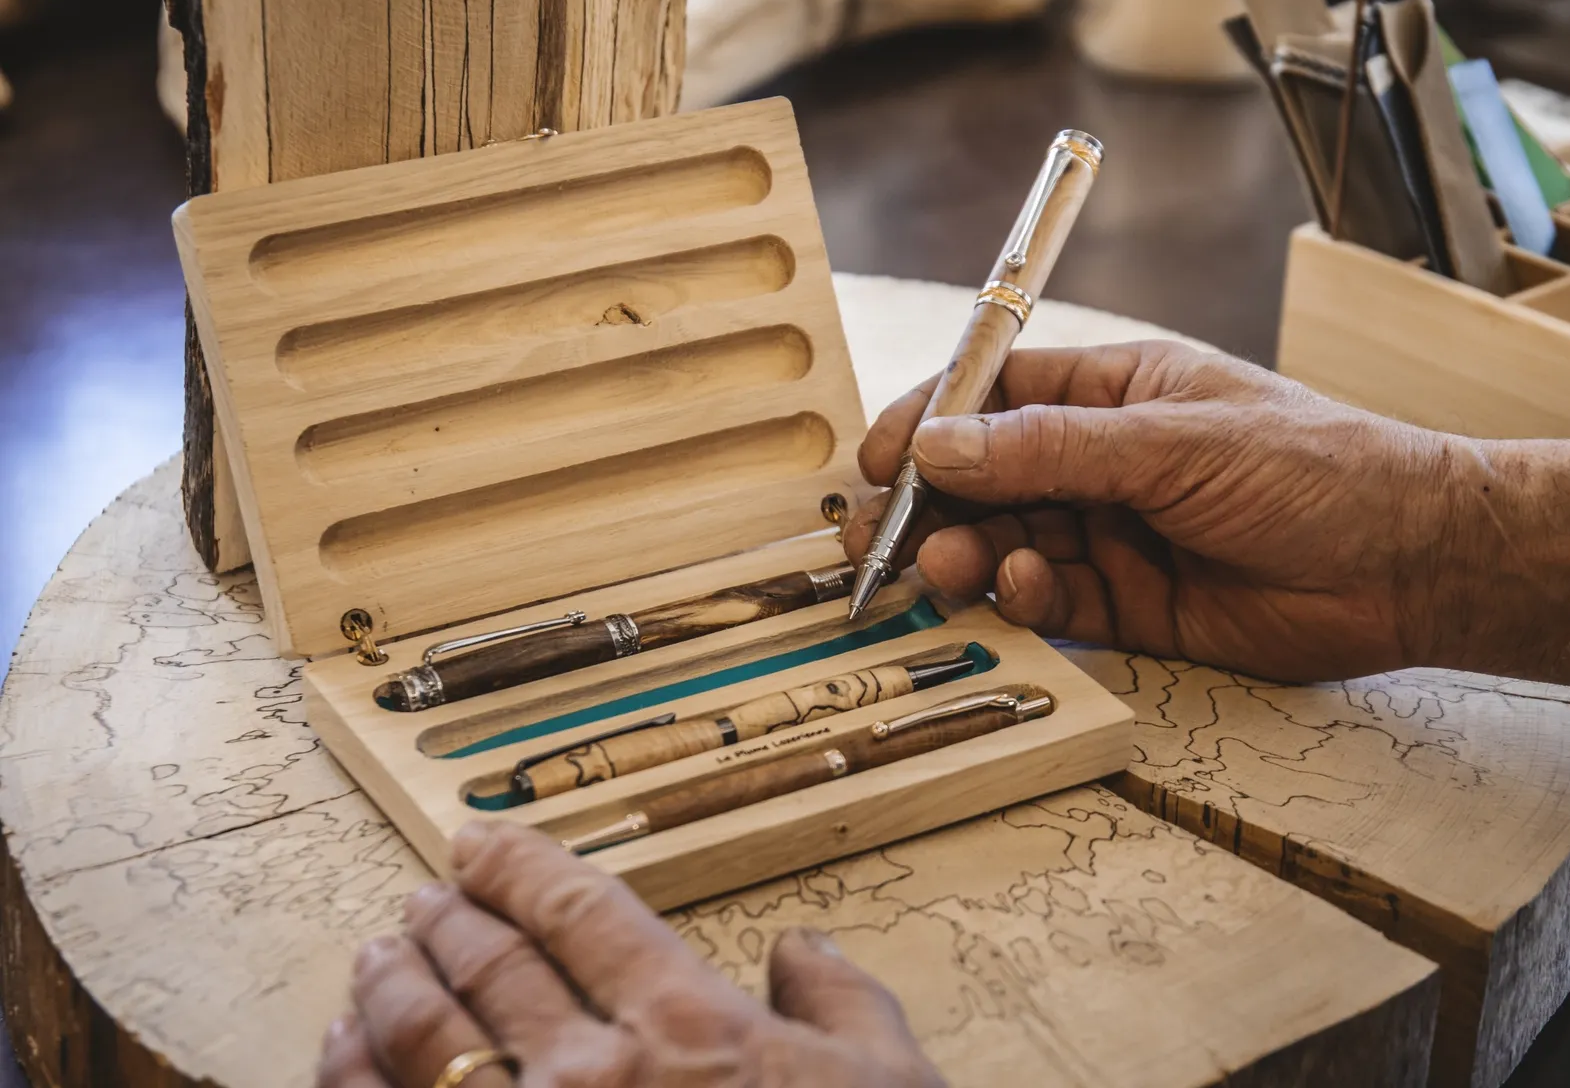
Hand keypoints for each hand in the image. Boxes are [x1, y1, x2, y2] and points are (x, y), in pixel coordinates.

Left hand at [318, 821, 942, 1087]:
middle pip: (492, 964)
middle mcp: (592, 1076)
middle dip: (449, 918)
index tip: (482, 841)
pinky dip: (351, 1073)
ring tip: (377, 954)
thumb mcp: (890, 1086)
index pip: (580, 910)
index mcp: (688, 1027)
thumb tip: (799, 953)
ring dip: (391, 982)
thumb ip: (843, 1006)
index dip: (520, 865)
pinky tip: (343, 1046)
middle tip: (427, 895)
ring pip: (424, 1035)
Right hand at [846, 341, 1467, 683]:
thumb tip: (939, 445)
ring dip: (967, 555)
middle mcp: (1106, 462)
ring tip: (945, 567)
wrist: (1409, 567)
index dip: (931, 422)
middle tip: (881, 534)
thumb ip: (1051, 449)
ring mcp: (1116, 536)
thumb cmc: (1314, 470)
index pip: (996, 396)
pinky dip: (1022, 599)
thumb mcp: (1174, 443)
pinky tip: (1020, 590)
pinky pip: (1051, 603)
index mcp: (1117, 392)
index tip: (878, 458)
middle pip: (988, 478)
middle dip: (932, 504)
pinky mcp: (1132, 609)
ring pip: (1008, 544)